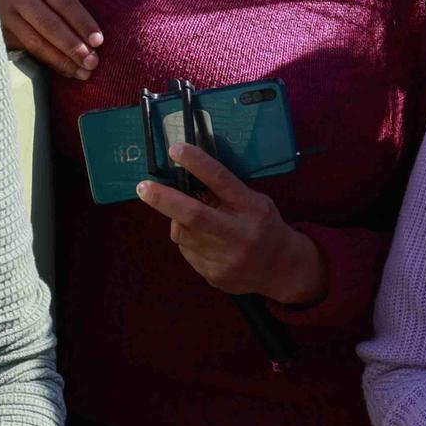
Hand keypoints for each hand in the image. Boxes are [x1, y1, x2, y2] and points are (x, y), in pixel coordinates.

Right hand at [0, 0, 101, 79]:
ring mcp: (4, 12)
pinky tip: (67, 70)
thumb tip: (95, 40)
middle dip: (72, 46)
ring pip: (35, 41)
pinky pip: (28, 50)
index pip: (63, 2)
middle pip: (48, 23)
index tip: (98, 41)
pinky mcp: (0, 31)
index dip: (82, 22)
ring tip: (83, 72)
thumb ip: (71, 5)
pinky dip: (51, 62)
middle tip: (92, 62)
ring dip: (62, 60)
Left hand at [135, 141, 327, 303]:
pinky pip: (188, 252)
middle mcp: (239, 234)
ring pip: (183, 234)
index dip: (197, 163)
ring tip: (184, 216)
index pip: (221, 181)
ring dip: (176, 221)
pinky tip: (204, 241)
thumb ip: (227, 194)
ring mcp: (226, 258)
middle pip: (194, 215)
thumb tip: (187, 178)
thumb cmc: (265, 226)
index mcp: (252, 208)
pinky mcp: (214, 275)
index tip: (175, 149)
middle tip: (143, 187)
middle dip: (164, 199)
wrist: (282, 270)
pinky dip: (189, 241)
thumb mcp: (255, 203)